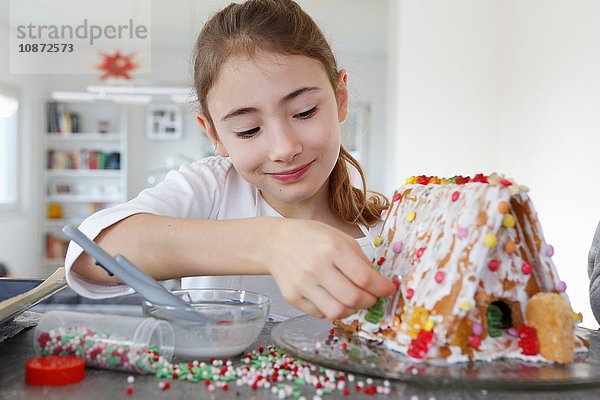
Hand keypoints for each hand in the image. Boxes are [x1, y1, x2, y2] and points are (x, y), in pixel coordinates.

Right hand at [263, 219, 395, 319]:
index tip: (389, 290)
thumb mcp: (340, 238)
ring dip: (352, 310)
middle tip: (373, 297)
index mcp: (332, 248)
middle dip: (370, 301)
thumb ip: (361, 260)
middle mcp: (316, 268)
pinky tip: (333, 297)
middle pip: (354, 299)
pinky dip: (332, 309)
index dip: (383, 288)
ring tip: (353, 299)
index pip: (365, 278)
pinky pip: (321, 314)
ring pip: (338, 312)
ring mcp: (303, 285)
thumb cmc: (310, 237)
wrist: (275, 243)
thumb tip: (380, 283)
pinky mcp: (293, 298)